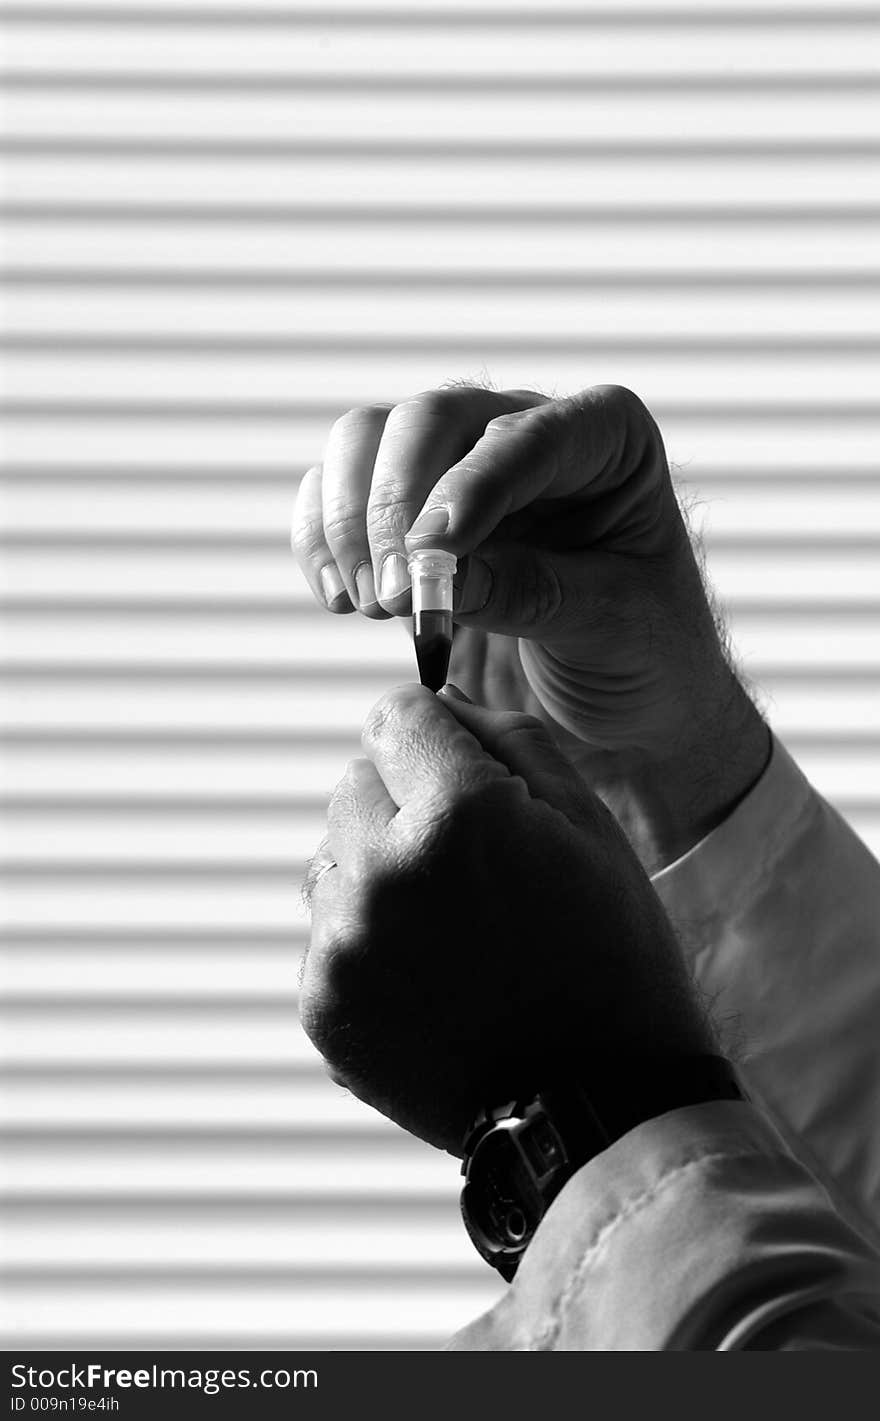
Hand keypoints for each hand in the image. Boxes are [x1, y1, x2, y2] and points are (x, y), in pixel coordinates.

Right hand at [291, 385, 768, 871]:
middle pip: (428, 419)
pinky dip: (321, 540)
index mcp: (604, 438)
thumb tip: (437, 575)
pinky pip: (335, 491)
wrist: (626, 707)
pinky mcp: (405, 513)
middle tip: (394, 598)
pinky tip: (340, 599)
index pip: (527, 435)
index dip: (471, 487)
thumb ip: (529, 591)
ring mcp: (456, 465)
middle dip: (395, 506)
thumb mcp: (607, 626)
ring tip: (371, 606)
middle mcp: (522, 431)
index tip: (429, 554)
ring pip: (365, 439)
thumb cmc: (645, 657)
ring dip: (350, 522)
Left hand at [301, 684, 715, 1155]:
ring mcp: (344, 945)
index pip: (393, 715)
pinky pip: (326, 934)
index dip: (430, 732)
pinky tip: (430, 978)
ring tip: (449, 926)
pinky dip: (366, 943)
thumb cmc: (608, 955)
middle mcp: (383, 871)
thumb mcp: (590, 826)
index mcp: (458, 813)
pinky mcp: (323, 1005)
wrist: (595, 1108)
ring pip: (331, 860)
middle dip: (402, 801)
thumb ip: (507, 739)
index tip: (453, 764)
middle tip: (467, 860)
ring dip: (376, 872)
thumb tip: (438, 700)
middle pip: (354, 782)